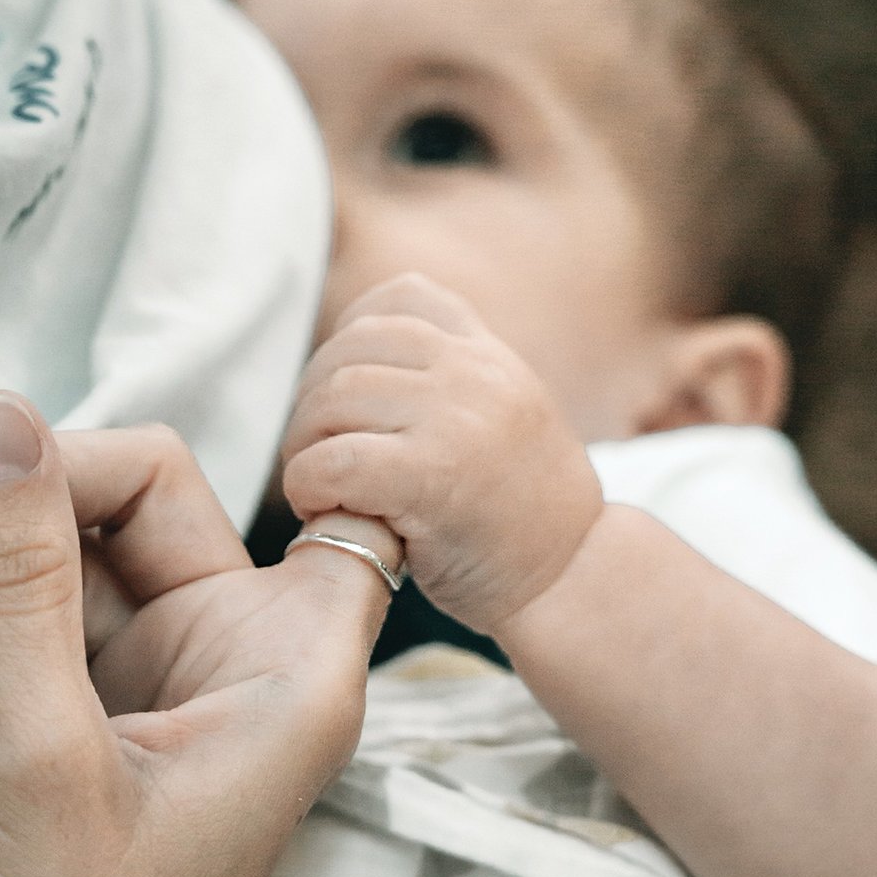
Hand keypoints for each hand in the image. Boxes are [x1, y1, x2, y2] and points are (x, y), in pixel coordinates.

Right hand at [0, 392, 396, 876]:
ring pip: (86, 546)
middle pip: (160, 501)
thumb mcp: (40, 756)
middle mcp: (240, 656)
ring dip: (7, 551)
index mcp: (294, 667)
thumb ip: (20, 581)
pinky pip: (42, 602)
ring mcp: (159, 674)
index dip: (237, 466)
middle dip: (55, 500)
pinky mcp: (89, 701)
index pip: (308, 502)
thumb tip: (0, 419)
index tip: (93, 460)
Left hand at [282, 273, 602, 634]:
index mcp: (491, 354)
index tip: (342, 390)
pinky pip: (334, 462)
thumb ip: (451, 382)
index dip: (352, 334)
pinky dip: (307, 485)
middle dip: (311, 402)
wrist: (573, 579)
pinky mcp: (433, 477)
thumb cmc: (524, 514)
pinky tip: (320, 510)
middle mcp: (476, 373)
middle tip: (312, 454)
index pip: (404, 296)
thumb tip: (350, 369)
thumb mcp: (506, 416)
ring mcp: (457, 420)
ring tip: (316, 485)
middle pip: (351, 349)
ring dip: (302, 445)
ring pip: (333, 398)